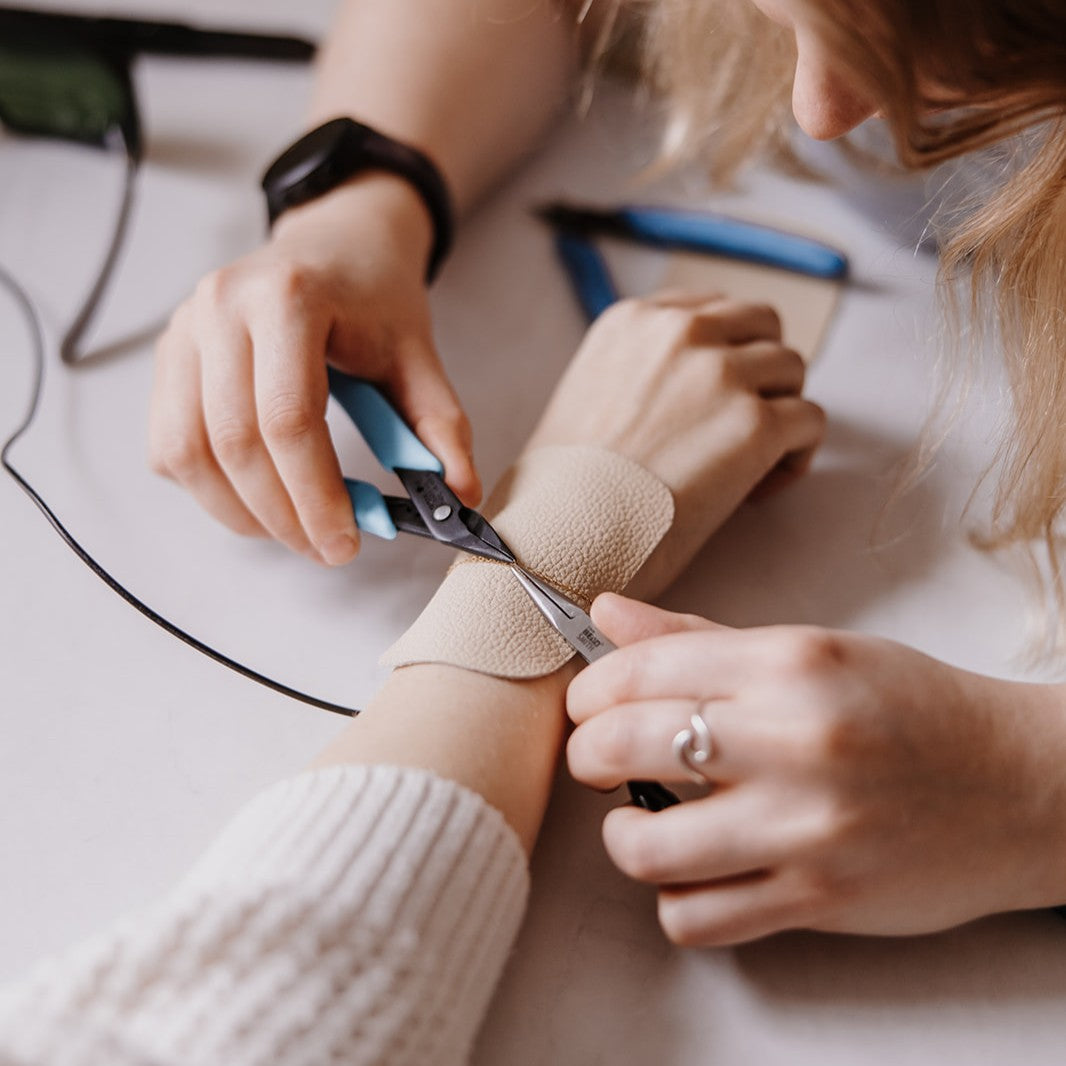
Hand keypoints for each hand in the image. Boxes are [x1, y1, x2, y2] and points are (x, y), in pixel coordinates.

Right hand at [148, 175, 479, 566]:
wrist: (335, 242)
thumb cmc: (374, 297)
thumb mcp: (418, 356)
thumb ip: (440, 425)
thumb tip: (458, 493)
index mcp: (289, 298)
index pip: (288, 419)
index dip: (315, 496)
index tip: (344, 543)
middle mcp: (222, 308)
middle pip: (234, 444)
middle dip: (282, 516)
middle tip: (326, 549)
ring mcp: (184, 330)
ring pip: (187, 452)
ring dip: (241, 512)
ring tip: (293, 530)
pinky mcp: (169, 357)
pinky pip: (168, 445)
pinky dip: (209, 488)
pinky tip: (257, 497)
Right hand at [525, 292, 824, 597]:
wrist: (561, 536)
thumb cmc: (563, 488)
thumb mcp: (585, 394)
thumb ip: (637, 372)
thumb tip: (682, 395)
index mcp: (632, 321)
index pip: (711, 309)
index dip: (724, 352)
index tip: (712, 397)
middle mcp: (679, 332)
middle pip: (762, 326)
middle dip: (761, 373)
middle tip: (739, 426)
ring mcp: (721, 374)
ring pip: (792, 369)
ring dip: (781, 412)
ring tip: (750, 464)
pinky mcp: (754, 423)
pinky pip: (810, 421)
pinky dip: (795, 455)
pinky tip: (758, 488)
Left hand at [567, 594, 1065, 944]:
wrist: (1020, 785)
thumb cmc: (910, 708)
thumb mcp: (809, 650)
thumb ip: (696, 637)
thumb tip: (606, 614)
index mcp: (787, 663)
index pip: (636, 668)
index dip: (590, 689)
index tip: (591, 703)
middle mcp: (793, 740)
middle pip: (620, 745)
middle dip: (587, 752)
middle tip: (600, 755)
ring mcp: (806, 827)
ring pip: (645, 848)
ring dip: (622, 834)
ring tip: (638, 818)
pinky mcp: (820, 898)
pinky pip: (697, 918)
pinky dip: (675, 899)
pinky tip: (693, 870)